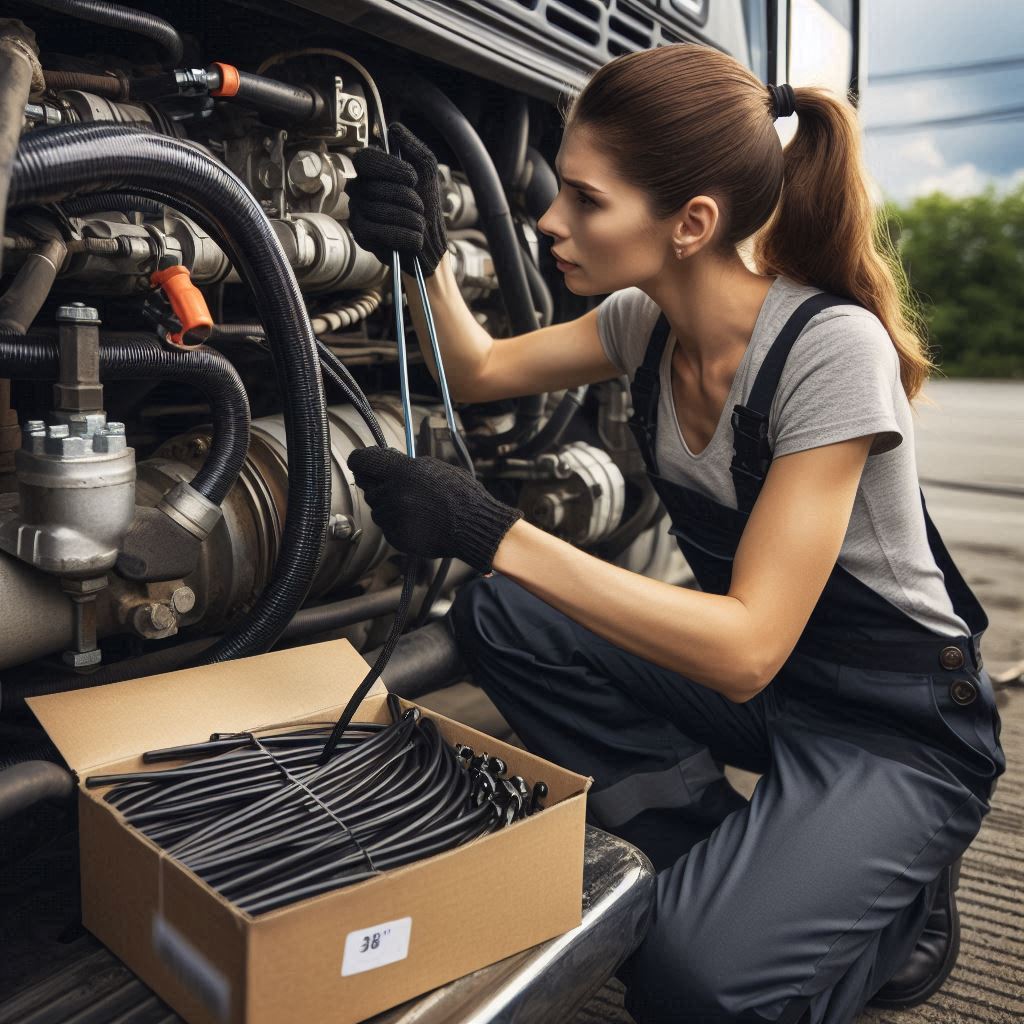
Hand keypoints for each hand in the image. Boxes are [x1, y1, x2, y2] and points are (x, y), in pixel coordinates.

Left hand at [347, 446, 521, 569]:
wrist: (473, 525)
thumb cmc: (461, 495)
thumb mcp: (435, 467)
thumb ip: (407, 465)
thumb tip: (391, 462)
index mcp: (400, 471)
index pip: (362, 461)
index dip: (360, 461)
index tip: (362, 462)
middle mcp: (391, 494)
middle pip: (368, 487)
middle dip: (379, 485)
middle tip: (398, 487)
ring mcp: (392, 517)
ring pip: (377, 509)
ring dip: (389, 506)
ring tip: (415, 507)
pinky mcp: (396, 537)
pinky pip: (387, 527)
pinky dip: (397, 524)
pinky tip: (417, 521)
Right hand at [348, 123, 448, 275]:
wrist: (431, 242)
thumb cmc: (427, 204)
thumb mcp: (427, 171)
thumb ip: (414, 147)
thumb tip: (394, 129)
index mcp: (372, 170)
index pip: (365, 159)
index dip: (388, 167)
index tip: (412, 178)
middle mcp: (359, 189)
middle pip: (374, 187)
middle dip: (406, 198)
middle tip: (420, 206)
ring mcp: (357, 212)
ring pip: (378, 210)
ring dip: (409, 218)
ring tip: (419, 223)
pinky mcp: (361, 235)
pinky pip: (377, 231)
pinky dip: (403, 235)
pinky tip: (415, 239)